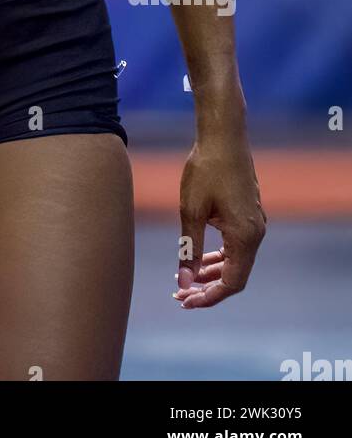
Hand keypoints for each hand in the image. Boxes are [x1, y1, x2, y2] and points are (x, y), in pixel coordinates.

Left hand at [174, 133, 266, 308]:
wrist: (223, 136)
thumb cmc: (205, 169)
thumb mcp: (191, 210)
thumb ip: (189, 249)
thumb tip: (184, 282)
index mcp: (245, 236)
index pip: (231, 283)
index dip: (208, 297)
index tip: (184, 301)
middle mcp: (256, 233)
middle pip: (235, 275)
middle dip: (208, 287)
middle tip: (180, 294)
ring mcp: (255, 222)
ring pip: (236, 260)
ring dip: (213, 271)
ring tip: (186, 278)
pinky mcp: (249, 213)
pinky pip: (237, 245)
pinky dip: (219, 255)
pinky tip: (200, 255)